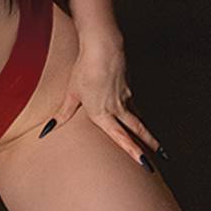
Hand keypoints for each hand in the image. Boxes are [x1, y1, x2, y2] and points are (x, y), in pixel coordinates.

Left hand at [49, 38, 163, 168]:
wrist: (103, 48)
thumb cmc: (84, 70)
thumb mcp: (71, 93)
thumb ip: (63, 113)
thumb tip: (47, 129)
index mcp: (102, 113)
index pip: (120, 137)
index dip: (133, 151)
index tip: (145, 163)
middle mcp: (117, 108)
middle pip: (137, 130)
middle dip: (150, 144)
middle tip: (163, 157)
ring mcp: (125, 97)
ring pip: (139, 119)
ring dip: (148, 132)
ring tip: (157, 144)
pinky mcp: (128, 87)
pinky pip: (135, 106)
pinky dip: (139, 115)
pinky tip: (138, 117)